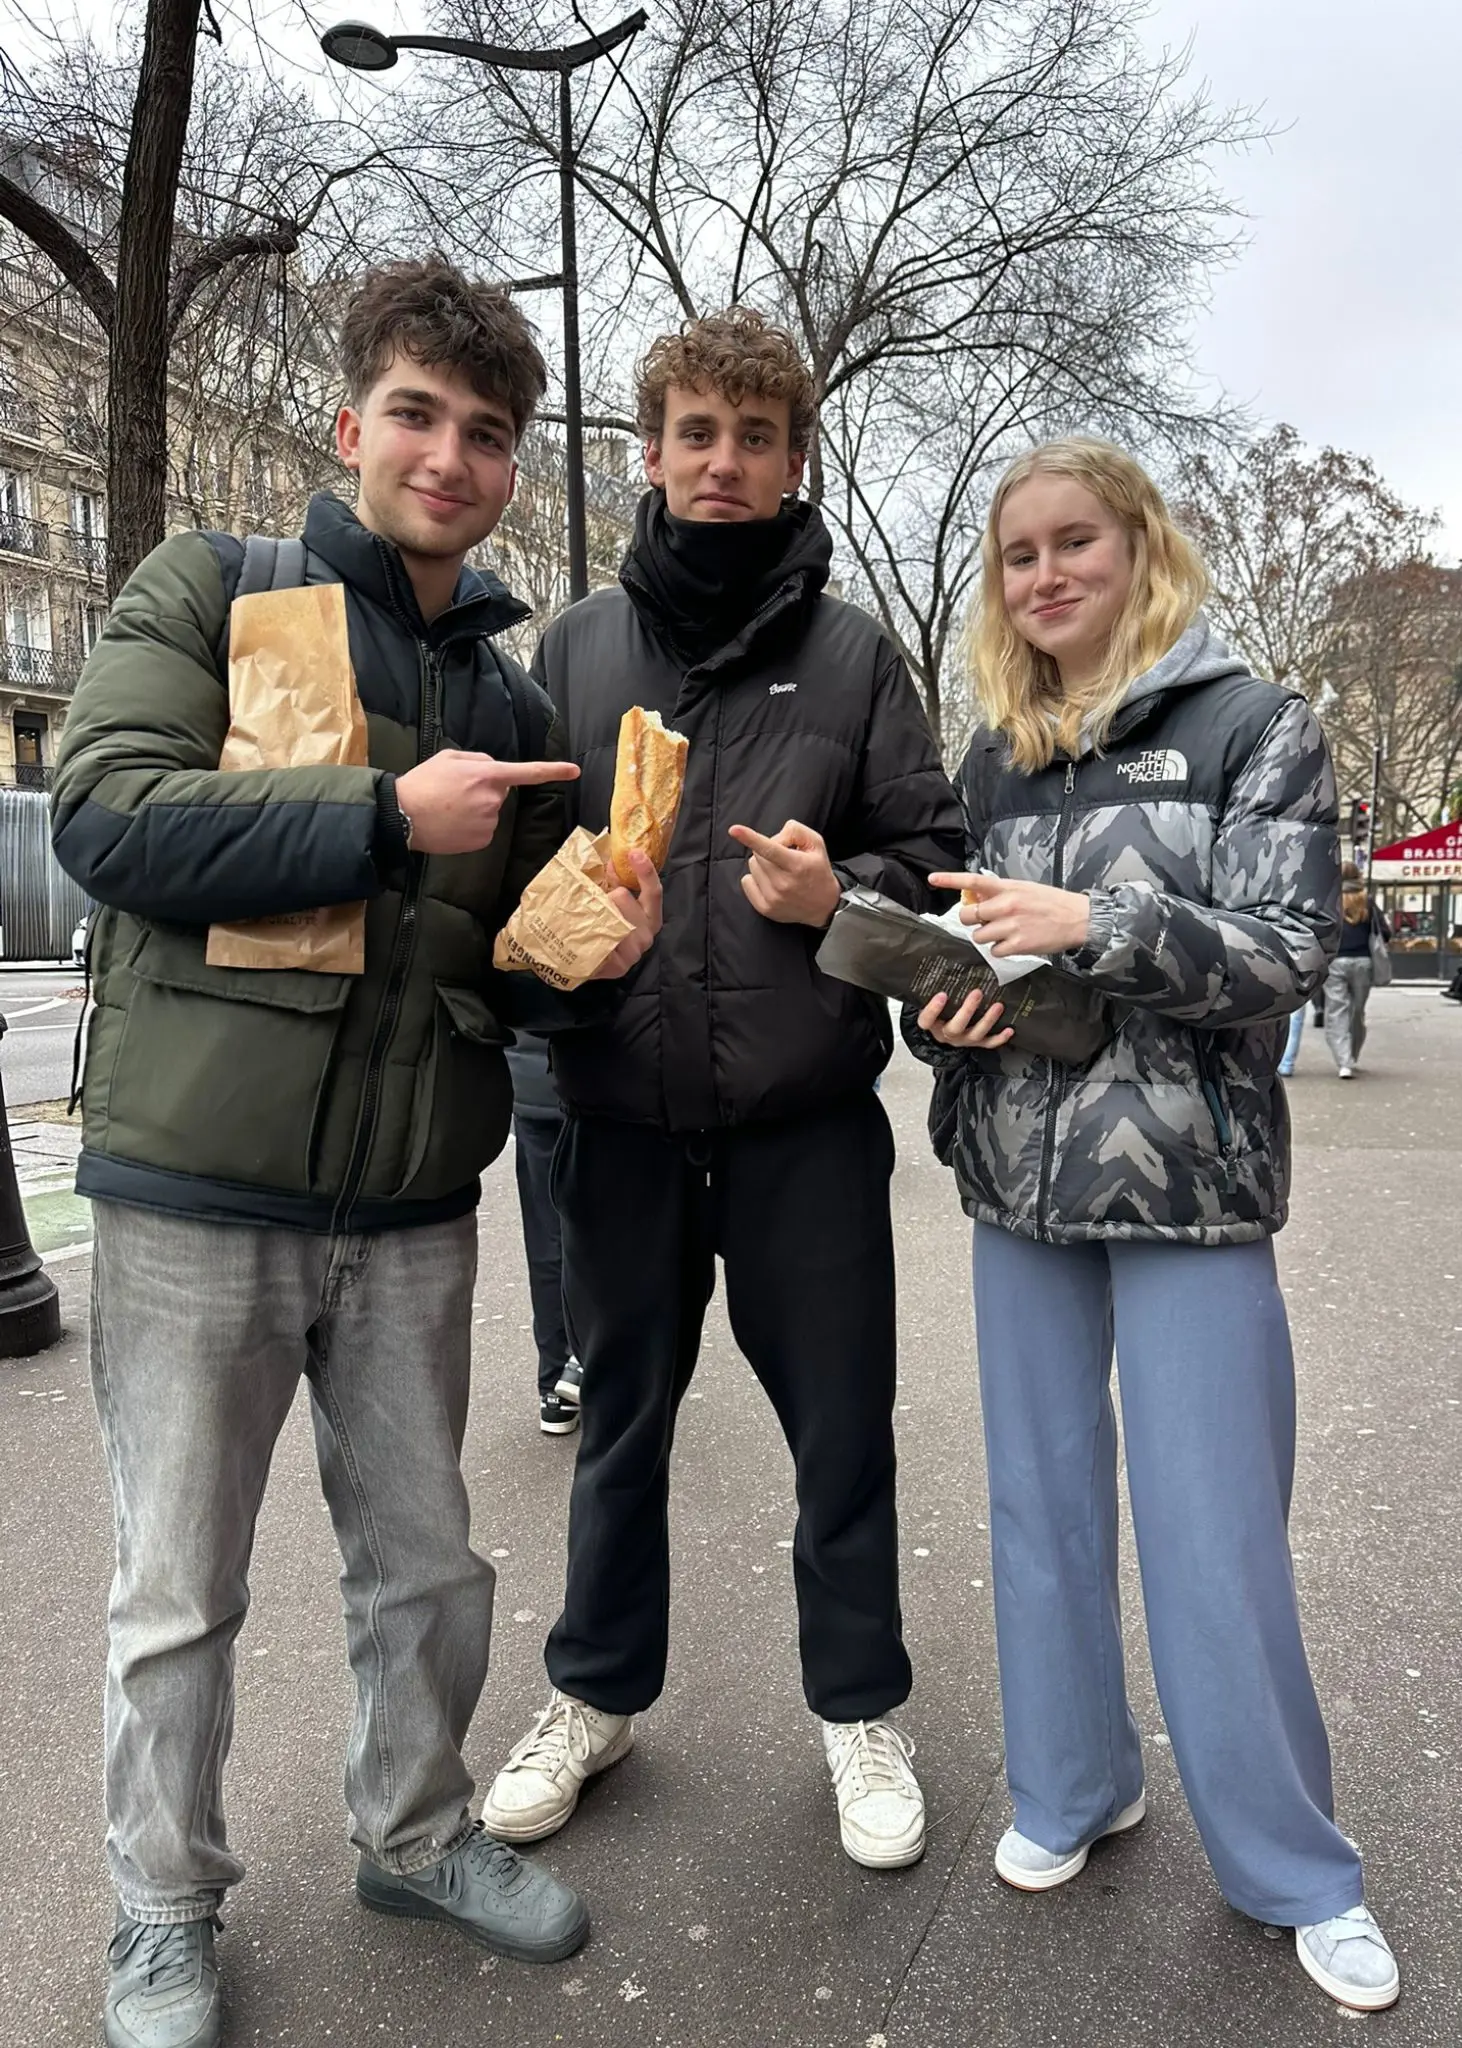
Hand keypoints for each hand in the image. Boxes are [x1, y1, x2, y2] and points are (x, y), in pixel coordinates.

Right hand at [394, 751, 579, 855]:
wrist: (402, 816)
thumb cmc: (422, 783)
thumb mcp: (449, 758)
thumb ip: (477, 759)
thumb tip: (494, 767)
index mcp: (486, 775)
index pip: (527, 772)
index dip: (553, 771)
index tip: (574, 771)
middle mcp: (492, 799)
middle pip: (499, 792)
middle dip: (483, 790)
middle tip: (453, 792)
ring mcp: (488, 822)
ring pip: (490, 812)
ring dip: (475, 810)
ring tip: (448, 808)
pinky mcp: (481, 840)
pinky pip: (483, 830)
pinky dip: (471, 827)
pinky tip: (451, 824)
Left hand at [589, 851, 662, 978]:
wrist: (579, 961)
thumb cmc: (598, 927)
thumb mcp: (610, 900)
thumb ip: (615, 882)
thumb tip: (613, 861)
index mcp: (650, 919)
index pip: (654, 892)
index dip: (646, 871)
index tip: (634, 853)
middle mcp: (647, 936)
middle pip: (624, 897)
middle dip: (606, 894)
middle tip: (595, 904)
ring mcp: (634, 953)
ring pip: (610, 915)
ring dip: (595, 912)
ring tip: (588, 922)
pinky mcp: (618, 966)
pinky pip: (601, 937)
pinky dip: (590, 931)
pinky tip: (587, 935)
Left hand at [728, 819, 840, 926]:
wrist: (824, 905)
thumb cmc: (817, 869)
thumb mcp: (816, 843)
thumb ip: (795, 831)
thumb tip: (774, 838)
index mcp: (797, 865)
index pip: (770, 849)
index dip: (750, 838)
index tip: (734, 829)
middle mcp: (783, 883)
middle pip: (757, 855)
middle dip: (767, 851)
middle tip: (783, 858)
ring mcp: (773, 898)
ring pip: (752, 867)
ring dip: (762, 865)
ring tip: (780, 871)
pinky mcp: (765, 908)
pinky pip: (746, 882)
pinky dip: (755, 879)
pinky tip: (771, 882)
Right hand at [916, 986, 1013, 1050]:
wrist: (944, 1031)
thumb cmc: (939, 1012)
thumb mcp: (931, 1001)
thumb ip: (932, 988)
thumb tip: (935, 962)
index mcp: (932, 1024)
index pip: (927, 1020)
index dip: (933, 1009)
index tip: (942, 994)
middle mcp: (947, 1034)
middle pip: (955, 1027)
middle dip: (967, 1010)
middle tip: (977, 993)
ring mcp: (963, 1040)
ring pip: (975, 1034)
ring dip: (988, 1020)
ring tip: (998, 1006)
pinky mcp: (976, 1043)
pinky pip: (988, 1044)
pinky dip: (1000, 1038)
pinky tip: (1009, 1030)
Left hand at [930, 870, 1089, 957]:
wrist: (1078, 918)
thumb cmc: (1051, 903)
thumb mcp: (1024, 888)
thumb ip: (1000, 892)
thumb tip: (976, 896)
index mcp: (1007, 887)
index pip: (973, 881)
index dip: (950, 879)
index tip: (932, 879)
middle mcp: (1006, 905)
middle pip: (968, 916)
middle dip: (973, 920)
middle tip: (986, 921)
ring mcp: (1011, 926)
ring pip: (978, 936)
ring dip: (987, 936)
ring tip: (1005, 932)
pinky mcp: (1018, 945)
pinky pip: (994, 951)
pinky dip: (1000, 950)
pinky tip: (1014, 943)